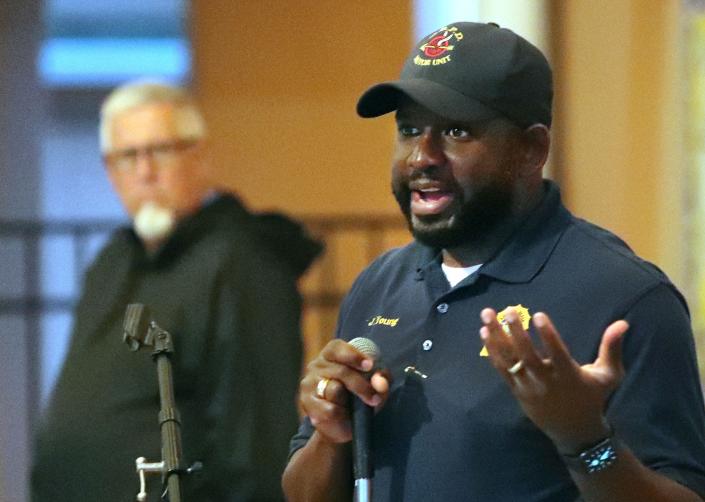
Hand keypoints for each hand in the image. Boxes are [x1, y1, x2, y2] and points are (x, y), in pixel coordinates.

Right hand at [299, 339, 389, 443]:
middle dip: (361, 386)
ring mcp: (309, 384)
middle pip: (341, 371)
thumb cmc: (359, 399)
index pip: (337, 348)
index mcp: (331, 355)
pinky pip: (329, 409)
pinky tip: (342, 415)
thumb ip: (382, 380)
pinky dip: (341, 414)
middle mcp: (316, 365)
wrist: (343, 426)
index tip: (369, 365)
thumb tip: (380, 382)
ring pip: (334, 390)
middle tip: (375, 399)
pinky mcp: (307, 403)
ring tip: (354, 408)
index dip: (353, 355)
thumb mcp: (376, 387)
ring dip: (349, 401)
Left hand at [479, 308, 628, 453]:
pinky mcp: (517, 391)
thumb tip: (622, 323)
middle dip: (516, 332)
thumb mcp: (608, 375)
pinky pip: (502, 370)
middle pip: (528, 355)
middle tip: (508, 310)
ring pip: (510, 360)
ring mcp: (529, 387)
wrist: (574, 432)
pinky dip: (492, 351)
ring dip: (497, 337)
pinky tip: (485, 332)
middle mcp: (546, 381)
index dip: (548, 335)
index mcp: (569, 375)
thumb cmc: (593, 398)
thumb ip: (612, 348)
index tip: (538, 315)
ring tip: (487, 315)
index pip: (557, 353)